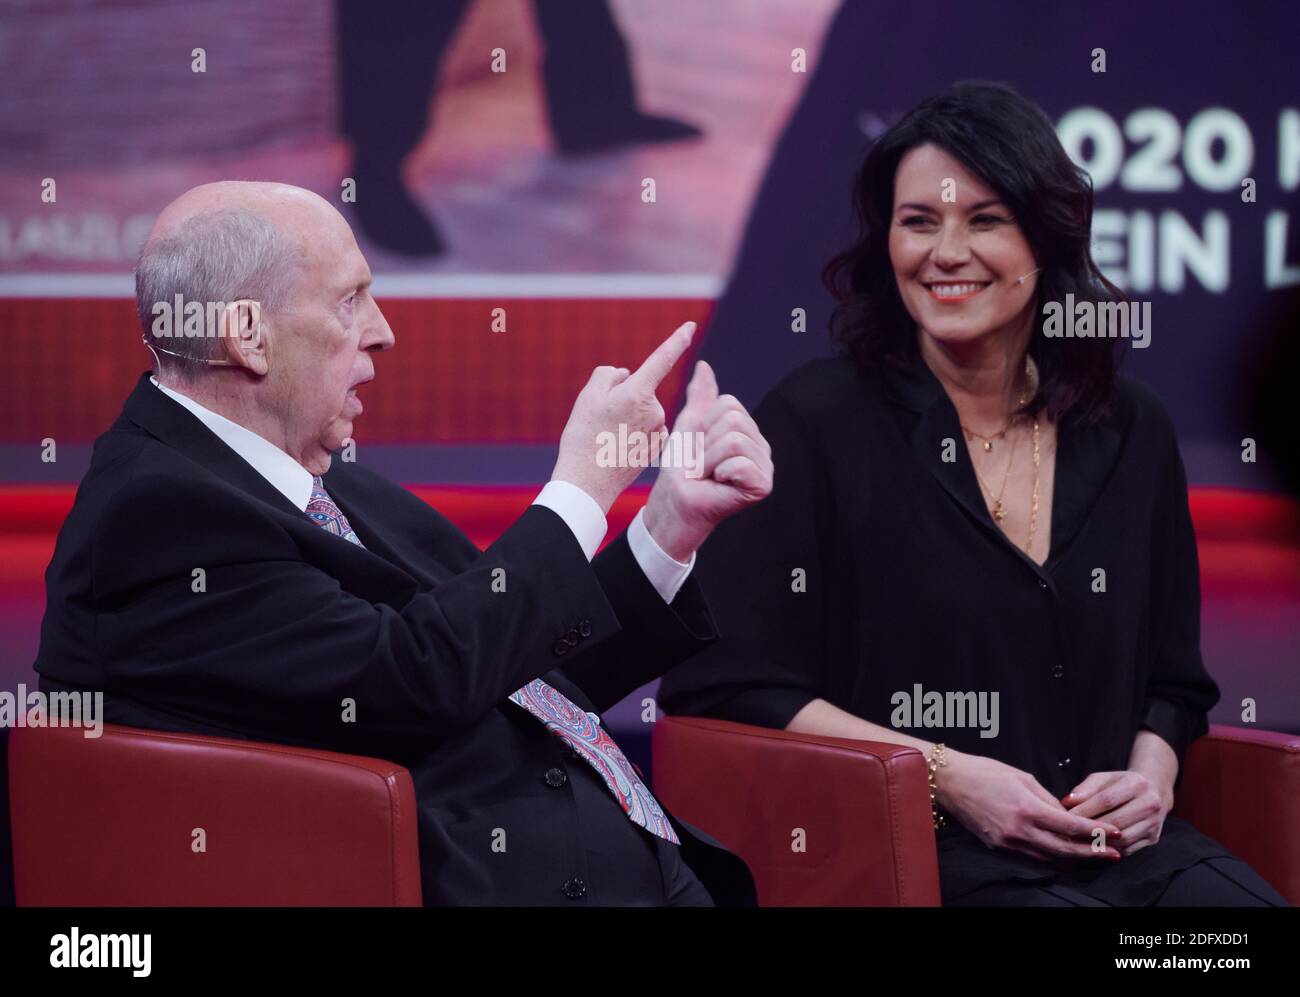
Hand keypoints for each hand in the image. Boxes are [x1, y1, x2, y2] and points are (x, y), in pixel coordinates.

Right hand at [550, 322, 695, 512]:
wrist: (587, 484)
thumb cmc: (584, 438)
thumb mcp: (587, 397)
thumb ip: (609, 375)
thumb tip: (627, 375)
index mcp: (637, 393)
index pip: (662, 360)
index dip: (677, 341)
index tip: (689, 327)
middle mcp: (655, 410)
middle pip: (639, 390)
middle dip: (624, 397)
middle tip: (600, 420)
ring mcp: (658, 430)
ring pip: (642, 410)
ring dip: (627, 417)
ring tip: (606, 436)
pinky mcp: (657, 447)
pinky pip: (646, 429)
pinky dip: (633, 433)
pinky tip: (617, 447)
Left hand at [642, 359, 773, 561]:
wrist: (675, 500)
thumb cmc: (681, 467)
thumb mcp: (689, 425)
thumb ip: (700, 397)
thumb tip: (704, 365)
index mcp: (748, 431)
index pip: (728, 405)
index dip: (704, 424)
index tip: (700, 446)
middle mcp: (761, 447)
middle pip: (733, 420)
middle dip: (706, 443)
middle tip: (702, 464)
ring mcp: (765, 466)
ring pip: (734, 439)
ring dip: (709, 459)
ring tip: (707, 474)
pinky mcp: (762, 485)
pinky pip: (739, 461)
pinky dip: (719, 472)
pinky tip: (718, 484)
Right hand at [936, 749, 1121, 862]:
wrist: (949, 782)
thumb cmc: (985, 772)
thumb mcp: (1022, 777)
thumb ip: (1047, 799)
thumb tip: (1067, 816)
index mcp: (1026, 808)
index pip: (1070, 826)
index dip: (1097, 832)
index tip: (1116, 833)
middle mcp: (1018, 830)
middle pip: (1064, 850)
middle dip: (1093, 853)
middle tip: (1114, 853)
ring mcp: (1007, 842)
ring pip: (1049, 858)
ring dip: (1074, 859)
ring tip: (1094, 855)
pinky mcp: (998, 847)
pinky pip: (1031, 856)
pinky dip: (1051, 857)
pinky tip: (1063, 853)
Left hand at [1063, 769, 1173, 856]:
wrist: (1153, 792)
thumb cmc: (1120, 785)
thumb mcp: (1103, 779)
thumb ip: (1085, 789)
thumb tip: (1067, 802)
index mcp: (1136, 784)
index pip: (1107, 800)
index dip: (1085, 810)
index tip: (1067, 816)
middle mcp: (1150, 804)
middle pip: (1116, 822)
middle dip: (1091, 828)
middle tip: (1071, 833)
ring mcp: (1153, 823)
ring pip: (1123, 839)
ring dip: (1100, 842)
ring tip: (1081, 841)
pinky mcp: (1153, 839)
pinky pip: (1129, 849)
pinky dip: (1110, 850)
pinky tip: (1096, 847)